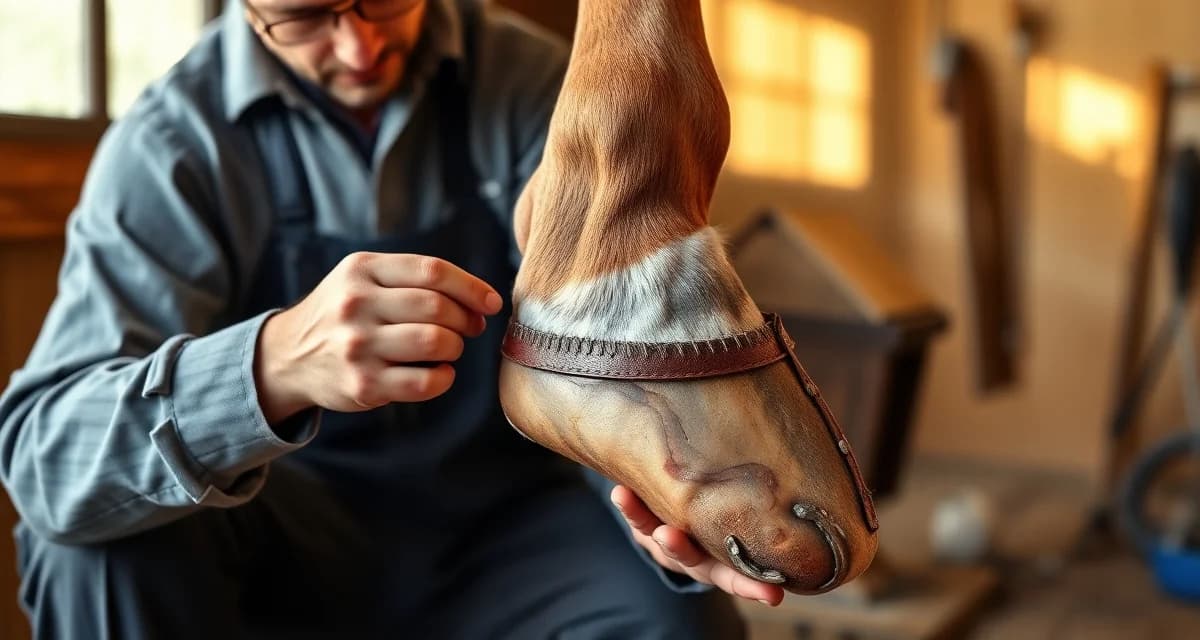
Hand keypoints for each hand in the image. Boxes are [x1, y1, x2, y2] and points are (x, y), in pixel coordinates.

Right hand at [255, 252, 503, 421]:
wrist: (287, 357)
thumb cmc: (343, 314)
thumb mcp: (363, 278)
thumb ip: (413, 279)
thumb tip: (480, 301)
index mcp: (361, 270)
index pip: (432, 271)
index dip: (471, 287)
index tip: (490, 302)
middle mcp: (356, 305)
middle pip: (438, 307)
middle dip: (466, 319)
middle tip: (470, 327)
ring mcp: (357, 346)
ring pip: (435, 342)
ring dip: (455, 347)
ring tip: (449, 348)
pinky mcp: (363, 385)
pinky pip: (425, 382)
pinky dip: (444, 378)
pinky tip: (439, 372)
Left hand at [611, 485, 784, 606]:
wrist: (671, 513)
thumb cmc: (713, 515)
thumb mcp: (733, 518)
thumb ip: (752, 512)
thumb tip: (805, 480)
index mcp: (720, 558)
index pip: (739, 576)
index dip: (755, 587)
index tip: (774, 594)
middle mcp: (695, 555)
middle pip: (692, 559)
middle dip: (684, 551)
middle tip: (673, 539)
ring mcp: (671, 543)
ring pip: (663, 541)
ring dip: (657, 533)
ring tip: (656, 527)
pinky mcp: (648, 528)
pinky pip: (638, 520)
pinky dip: (629, 507)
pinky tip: (621, 493)